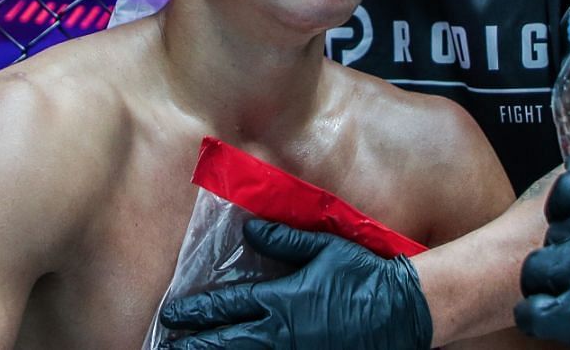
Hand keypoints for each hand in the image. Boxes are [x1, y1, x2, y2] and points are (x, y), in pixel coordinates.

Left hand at [157, 219, 432, 348]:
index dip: (196, 311)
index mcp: (281, 300)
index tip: (172, 313)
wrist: (402, 311)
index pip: (226, 307)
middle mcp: (279, 332)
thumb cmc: (363, 275)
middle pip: (224, 342)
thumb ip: (284, 241)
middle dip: (193, 344)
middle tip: (167, 345)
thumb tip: (249, 231)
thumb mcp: (324, 249)